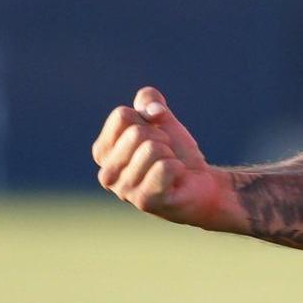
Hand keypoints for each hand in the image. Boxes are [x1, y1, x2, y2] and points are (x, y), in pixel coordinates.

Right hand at [91, 86, 224, 227]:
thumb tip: (152, 110)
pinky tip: (175, 180)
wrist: (200, 181)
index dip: (146, 119)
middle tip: (166, 154)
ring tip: (169, 167)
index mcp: (102, 151)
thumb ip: (148, 100)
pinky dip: (178, 167)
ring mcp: (124, 190)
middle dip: (161, 138)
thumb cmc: (174, 151)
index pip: (122, 115)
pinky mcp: (145, 201)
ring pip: (152, 149)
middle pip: (136, 132)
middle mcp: (107, 174)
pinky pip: (166, 167)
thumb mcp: (160, 117)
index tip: (154, 134)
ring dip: (170, 154)